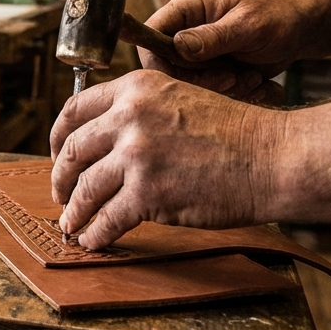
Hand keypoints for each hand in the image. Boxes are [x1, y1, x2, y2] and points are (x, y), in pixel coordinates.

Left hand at [49, 69, 287, 249]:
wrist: (272, 157)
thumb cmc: (234, 134)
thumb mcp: (179, 100)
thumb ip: (139, 113)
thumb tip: (103, 141)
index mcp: (135, 89)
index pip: (75, 109)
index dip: (58, 136)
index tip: (58, 155)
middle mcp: (129, 117)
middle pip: (73, 150)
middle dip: (60, 177)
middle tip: (59, 193)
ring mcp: (136, 155)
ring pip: (85, 188)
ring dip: (74, 210)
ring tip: (71, 223)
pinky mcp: (147, 193)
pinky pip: (107, 218)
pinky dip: (95, 233)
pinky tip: (92, 240)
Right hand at [141, 0, 309, 100]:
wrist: (301, 31)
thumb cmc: (278, 18)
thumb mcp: (249, 25)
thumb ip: (213, 37)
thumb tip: (177, 46)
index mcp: (187, 8)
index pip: (151, 34)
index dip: (159, 61)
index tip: (186, 77)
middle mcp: (184, 29)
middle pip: (164, 65)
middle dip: (196, 81)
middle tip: (230, 80)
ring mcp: (195, 51)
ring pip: (184, 83)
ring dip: (216, 89)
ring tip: (248, 79)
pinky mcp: (208, 70)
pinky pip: (203, 91)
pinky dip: (227, 94)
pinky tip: (251, 83)